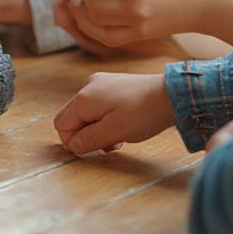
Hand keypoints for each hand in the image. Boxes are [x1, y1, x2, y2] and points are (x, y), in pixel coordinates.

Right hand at [54, 71, 174, 155]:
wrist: (171, 95)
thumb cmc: (142, 114)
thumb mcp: (114, 132)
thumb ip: (88, 139)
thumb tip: (72, 145)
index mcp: (84, 98)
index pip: (62, 125)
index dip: (73, 142)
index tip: (94, 150)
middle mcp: (87, 86)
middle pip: (70, 117)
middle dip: (84, 135)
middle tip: (106, 145)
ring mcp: (99, 83)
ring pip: (84, 114)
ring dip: (96, 130)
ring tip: (118, 138)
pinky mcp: (111, 84)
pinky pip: (96, 107)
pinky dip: (103, 120)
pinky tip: (121, 126)